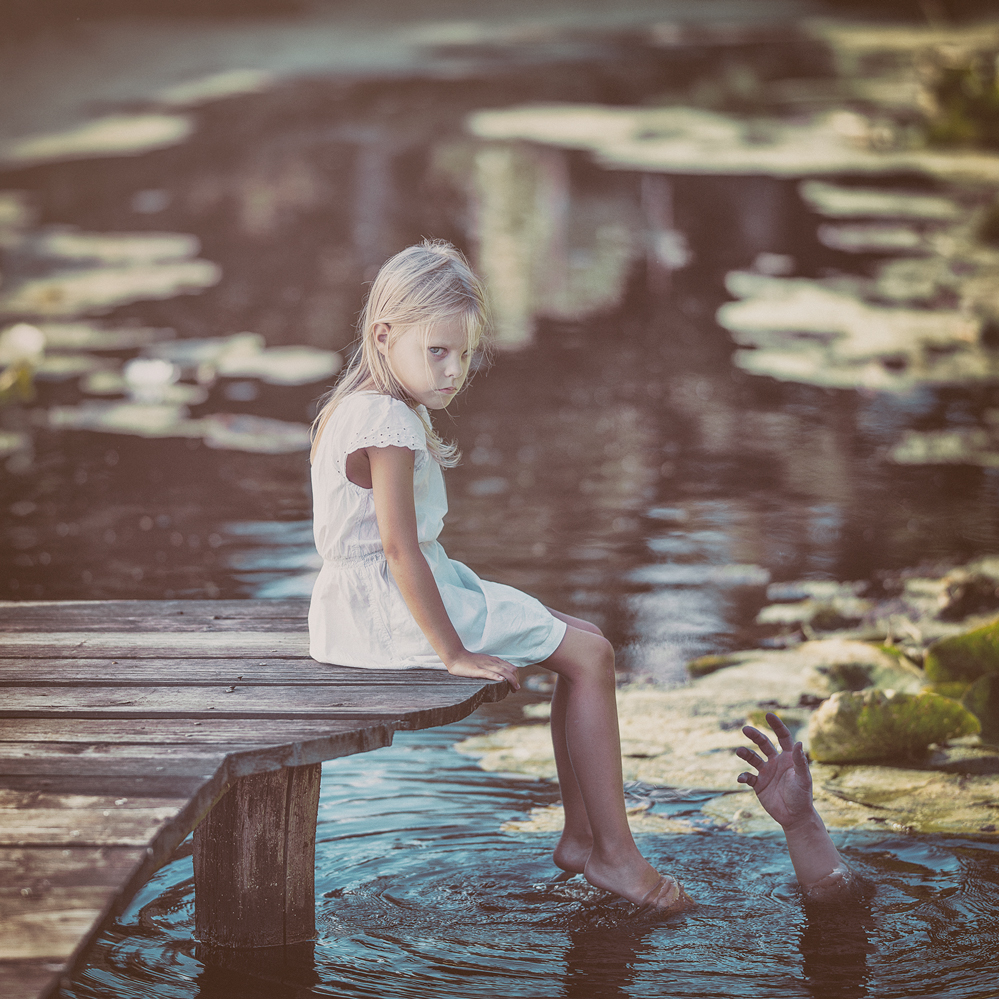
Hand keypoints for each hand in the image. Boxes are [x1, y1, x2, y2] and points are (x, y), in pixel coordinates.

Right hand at [446, 651, 519, 690]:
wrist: (456, 656)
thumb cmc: (469, 661)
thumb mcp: (484, 662)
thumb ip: (492, 667)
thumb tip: (501, 675)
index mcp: (495, 660)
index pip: (511, 667)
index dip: (516, 676)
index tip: (516, 685)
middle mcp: (492, 662)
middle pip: (510, 670)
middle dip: (516, 680)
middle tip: (516, 689)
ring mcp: (485, 665)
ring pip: (502, 671)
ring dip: (511, 680)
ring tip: (515, 688)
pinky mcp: (477, 670)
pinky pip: (488, 673)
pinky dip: (496, 676)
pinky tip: (501, 680)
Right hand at [736, 712, 814, 829]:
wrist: (795, 817)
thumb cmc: (803, 797)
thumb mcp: (803, 778)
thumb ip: (799, 761)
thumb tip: (798, 742)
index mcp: (788, 758)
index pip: (782, 737)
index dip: (776, 725)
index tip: (768, 715)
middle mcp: (776, 762)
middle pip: (763, 744)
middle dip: (755, 735)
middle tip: (745, 729)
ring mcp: (766, 773)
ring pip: (752, 758)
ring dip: (745, 753)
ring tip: (739, 751)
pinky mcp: (759, 785)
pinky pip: (748, 777)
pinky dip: (743, 776)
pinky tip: (742, 778)